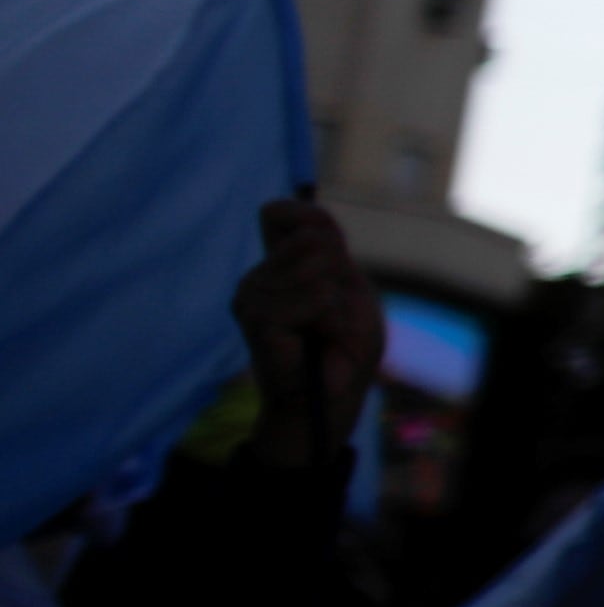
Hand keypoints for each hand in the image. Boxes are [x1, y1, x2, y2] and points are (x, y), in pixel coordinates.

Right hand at [234, 195, 381, 471]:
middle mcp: (257, 276)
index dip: (310, 220)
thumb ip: (329, 249)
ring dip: (339, 305)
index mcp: (278, 263)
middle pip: (315, 240)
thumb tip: (313, 233)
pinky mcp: (256, 319)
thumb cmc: (344, 343)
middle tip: (333, 314)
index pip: (279, 212)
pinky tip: (318, 340)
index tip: (332, 254)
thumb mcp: (349, 285)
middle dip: (340, 278)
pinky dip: (333, 318)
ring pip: (318, 270)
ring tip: (326, 330)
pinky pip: (314, 297)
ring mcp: (250, 297)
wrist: (333, 394)